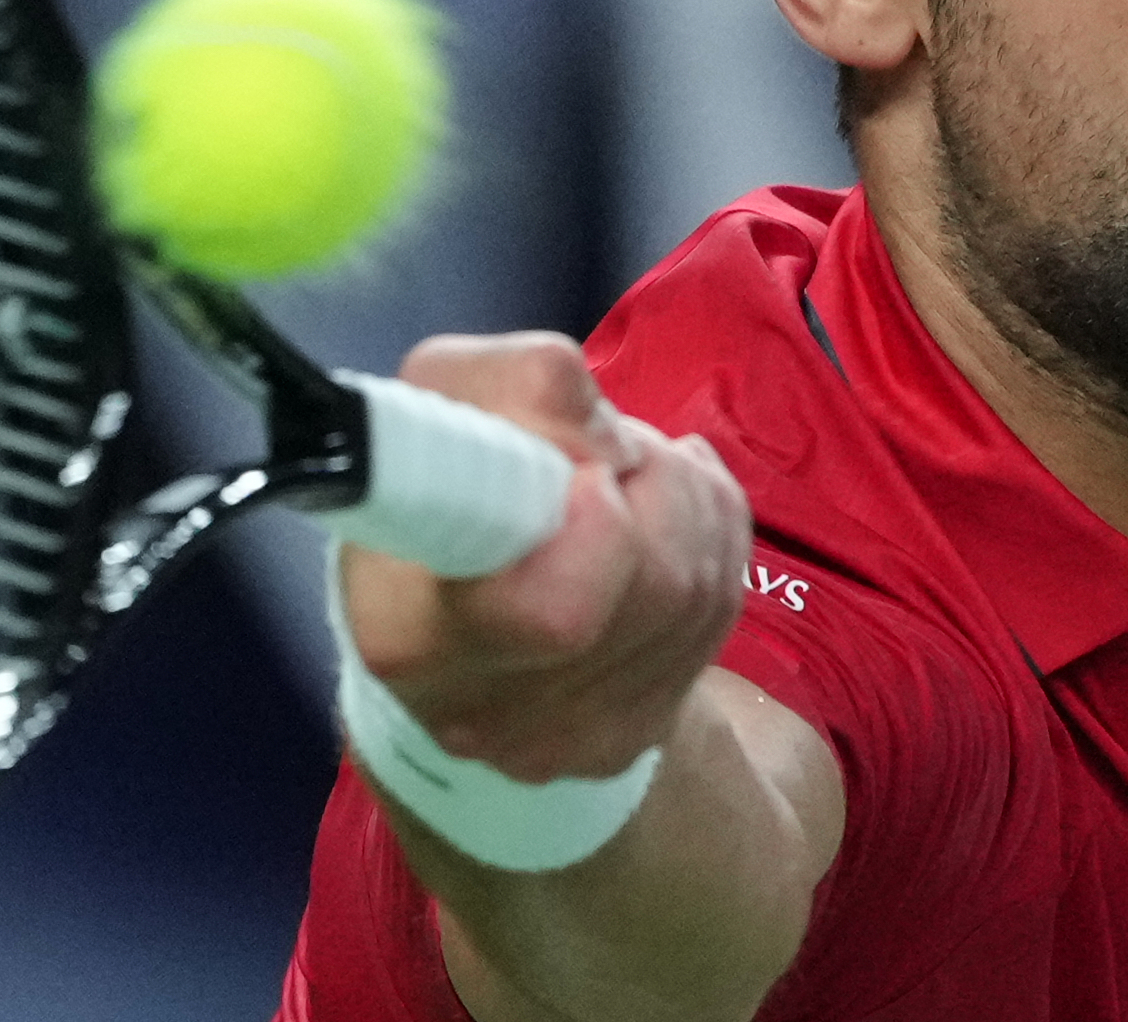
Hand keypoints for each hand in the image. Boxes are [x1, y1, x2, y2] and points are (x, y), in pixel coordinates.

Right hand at [338, 332, 751, 783]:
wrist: (441, 602)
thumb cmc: (429, 484)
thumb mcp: (440, 401)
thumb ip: (515, 386)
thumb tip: (603, 430)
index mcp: (408, 634)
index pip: (554, 611)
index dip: (602, 530)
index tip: (590, 473)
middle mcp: (487, 713)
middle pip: (659, 585)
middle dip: (656, 481)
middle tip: (607, 453)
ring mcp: (569, 740)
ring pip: (699, 590)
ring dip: (685, 499)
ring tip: (628, 475)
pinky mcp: (630, 735)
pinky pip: (719, 611)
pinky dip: (708, 538)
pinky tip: (659, 518)